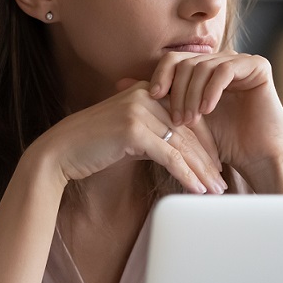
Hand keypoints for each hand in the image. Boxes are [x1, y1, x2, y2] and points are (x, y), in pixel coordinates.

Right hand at [31, 82, 226, 194]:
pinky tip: (197, 190)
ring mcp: (139, 111)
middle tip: (222, 182)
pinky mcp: (133, 130)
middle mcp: (145, 96)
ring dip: (202, 171)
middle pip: (189, 131)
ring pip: (182, 144)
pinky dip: (186, 175)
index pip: (187, 117)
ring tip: (215, 190)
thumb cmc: (93, 146)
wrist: (60, 152)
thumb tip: (180, 152)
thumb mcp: (129, 134)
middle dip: (208, 160)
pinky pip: (169, 156)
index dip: (206, 143)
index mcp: (147, 91)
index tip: (217, 165)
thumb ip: (154, 134)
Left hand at [145, 51, 282, 176]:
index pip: (174, 60)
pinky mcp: (258, 66)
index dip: (161, 76)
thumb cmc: (220, 143)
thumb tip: (118, 83)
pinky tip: (207, 110)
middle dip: (177, 91)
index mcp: (204, 69)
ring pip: (203, 66)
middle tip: (176, 119)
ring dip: (192, 94)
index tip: (152, 98)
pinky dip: (212, 90)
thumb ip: (156, 100)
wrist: (256, 157)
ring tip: (190, 120)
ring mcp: (241, 61)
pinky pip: (226, 70)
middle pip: (187, 62)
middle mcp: (222, 60)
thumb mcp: (181, 120)